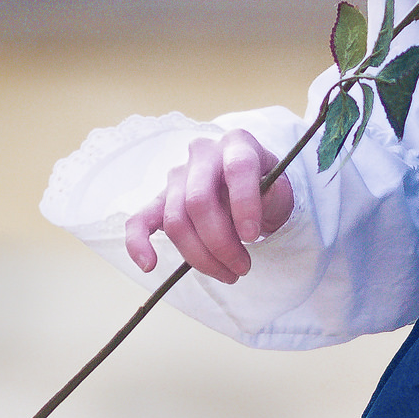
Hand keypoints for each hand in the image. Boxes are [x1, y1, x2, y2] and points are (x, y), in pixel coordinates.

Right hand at [125, 129, 294, 284]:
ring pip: (176, 220)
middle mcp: (203, 154)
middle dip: (221, 243)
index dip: (244, 204)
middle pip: (199, 201)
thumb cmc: (266, 189)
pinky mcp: (160, 200)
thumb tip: (260, 205)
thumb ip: (273, 195)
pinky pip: (139, 220)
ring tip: (228, 274)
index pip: (237, 168)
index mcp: (237, 143)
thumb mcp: (280, 189)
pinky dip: (138, 243)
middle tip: (242, 268)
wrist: (249, 188)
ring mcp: (177, 176)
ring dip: (200, 256)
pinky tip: (149, 265)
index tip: (252, 238)